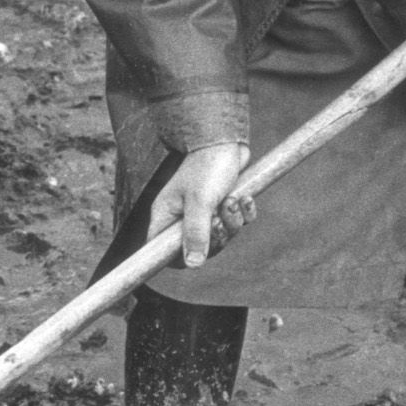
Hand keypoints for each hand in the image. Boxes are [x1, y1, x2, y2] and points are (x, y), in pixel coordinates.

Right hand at [147, 142, 252, 268]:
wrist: (227, 141)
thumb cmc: (207, 167)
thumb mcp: (201, 203)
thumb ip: (195, 234)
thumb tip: (192, 264)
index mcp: (167, 214)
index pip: (160, 248)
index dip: (176, 258)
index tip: (197, 256)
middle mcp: (182, 215)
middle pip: (198, 247)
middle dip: (216, 236)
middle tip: (220, 219)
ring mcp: (203, 211)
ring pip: (220, 234)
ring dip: (233, 221)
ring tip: (233, 200)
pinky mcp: (222, 204)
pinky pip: (236, 222)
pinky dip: (244, 213)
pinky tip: (245, 197)